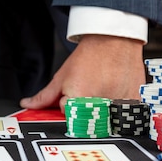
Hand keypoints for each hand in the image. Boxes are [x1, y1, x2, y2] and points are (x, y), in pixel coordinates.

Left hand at [20, 35, 145, 111]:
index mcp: (78, 100)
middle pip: (88, 121)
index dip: (69, 104)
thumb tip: (28, 105)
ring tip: (104, 88)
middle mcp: (99, 105)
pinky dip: (121, 107)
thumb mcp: (62, 76)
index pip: (68, 116)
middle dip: (87, 109)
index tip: (76, 92)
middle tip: (92, 88)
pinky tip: (116, 90)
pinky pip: (125, 115)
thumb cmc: (89, 56)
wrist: (114, 39)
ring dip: (105, 109)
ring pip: (107, 120)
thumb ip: (45, 96)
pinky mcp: (133, 102)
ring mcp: (118, 104)